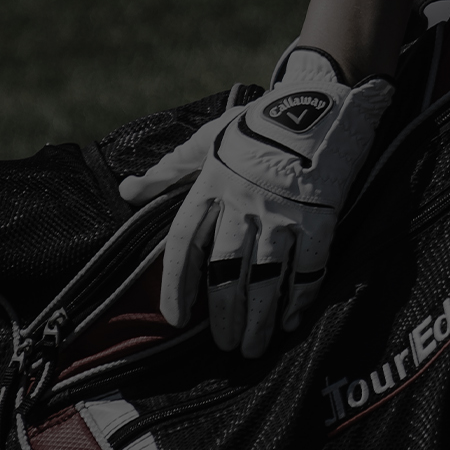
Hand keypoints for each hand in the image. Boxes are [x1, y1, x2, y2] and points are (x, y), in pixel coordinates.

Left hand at [136, 48, 394, 356]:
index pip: (185, 244)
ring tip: (254, 347)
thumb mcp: (210, 140)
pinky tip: (292, 318)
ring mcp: (285, 212)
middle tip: (225, 345)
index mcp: (213, 185)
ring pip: (267, 276)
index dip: (178, 285)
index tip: (177, 319)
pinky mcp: (320, 216)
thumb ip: (169, 171)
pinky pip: (309, 265)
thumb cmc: (261, 124)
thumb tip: (127, 191)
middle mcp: (245, 203)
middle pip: (226, 270)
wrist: (322, 102)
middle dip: (225, 314)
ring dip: (260, 316)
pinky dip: (301, 295)